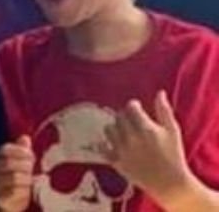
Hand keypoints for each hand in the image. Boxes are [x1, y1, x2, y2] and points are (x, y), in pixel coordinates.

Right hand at [0, 135, 33, 211]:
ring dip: (26, 178)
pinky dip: (24, 190)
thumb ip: (21, 150)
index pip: (5, 149)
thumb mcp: (19, 162)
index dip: (20, 151)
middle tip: (33, 168)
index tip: (31, 155)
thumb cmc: (14, 178)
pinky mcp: (0, 197)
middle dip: (25, 165)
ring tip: (31, 179)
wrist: (7, 202)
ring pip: (13, 177)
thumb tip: (25, 137)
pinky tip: (27, 189)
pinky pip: (14, 191)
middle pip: (9, 163)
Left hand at [104, 91, 200, 207]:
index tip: (137, 109)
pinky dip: (105, 144)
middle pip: (118, 116)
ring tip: (123, 132)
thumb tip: (159, 92)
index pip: (130, 107)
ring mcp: (121, 150)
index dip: (133, 106)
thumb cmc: (173, 155)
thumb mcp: (173, 131)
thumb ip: (164, 111)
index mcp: (146, 128)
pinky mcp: (116, 161)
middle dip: (124, 116)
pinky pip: (102, 147)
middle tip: (131, 121)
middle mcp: (131, 137)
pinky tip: (111, 143)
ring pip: (108, 129)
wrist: (169, 182)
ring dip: (115, 128)